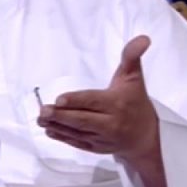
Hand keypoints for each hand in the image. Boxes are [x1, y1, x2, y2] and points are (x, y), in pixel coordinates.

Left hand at [37, 35, 159, 162]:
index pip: (94, 101)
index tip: (59, 99)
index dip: (76, 101)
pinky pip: (77, 143)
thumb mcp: (134, 77)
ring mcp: (103, 138)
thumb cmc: (135, 101)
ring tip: (40, 119)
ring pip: (77, 133)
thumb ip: (132, 56)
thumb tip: (143, 38)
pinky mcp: (96, 148)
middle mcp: (110, 123)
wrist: (145, 136)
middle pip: (83, 120)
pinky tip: (49, 130)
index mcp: (117, 104)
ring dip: (57, 126)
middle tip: (43, 110)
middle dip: (62, 116)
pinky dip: (63, 138)